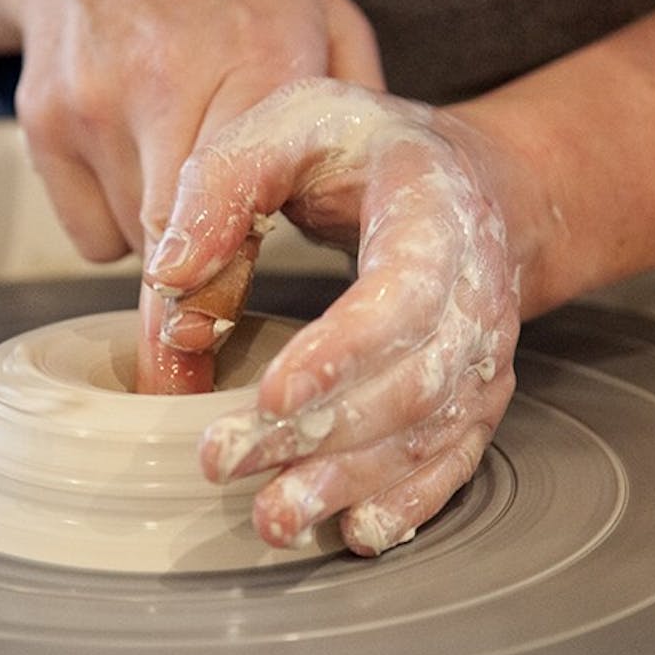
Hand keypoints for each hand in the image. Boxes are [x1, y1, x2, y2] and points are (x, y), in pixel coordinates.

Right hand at [0, 0, 381, 260]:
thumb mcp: (324, 15)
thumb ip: (357, 113)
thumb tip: (363, 214)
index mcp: (257, 56)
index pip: (239, 197)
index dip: (233, 276)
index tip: (226, 331)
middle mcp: (164, 81)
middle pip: (176, 247)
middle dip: (206, 286)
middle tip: (228, 291)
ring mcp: (92, 105)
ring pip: (136, 248)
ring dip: (169, 243)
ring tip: (184, 166)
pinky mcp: (43, 126)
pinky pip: (89, 237)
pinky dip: (116, 225)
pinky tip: (136, 163)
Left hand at [144, 78, 521, 555]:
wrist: (473, 184)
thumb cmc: (370, 150)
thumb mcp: (294, 121)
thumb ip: (224, 183)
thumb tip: (170, 275)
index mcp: (437, 214)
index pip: (402, 294)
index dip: (344, 351)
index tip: (272, 394)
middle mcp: (476, 292)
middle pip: (410, 381)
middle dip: (321, 433)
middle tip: (228, 463)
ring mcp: (484, 353)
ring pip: (428, 433)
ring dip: (351, 481)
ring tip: (274, 518)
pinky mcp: (473, 396)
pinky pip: (453, 459)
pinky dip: (410, 502)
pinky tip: (357, 533)